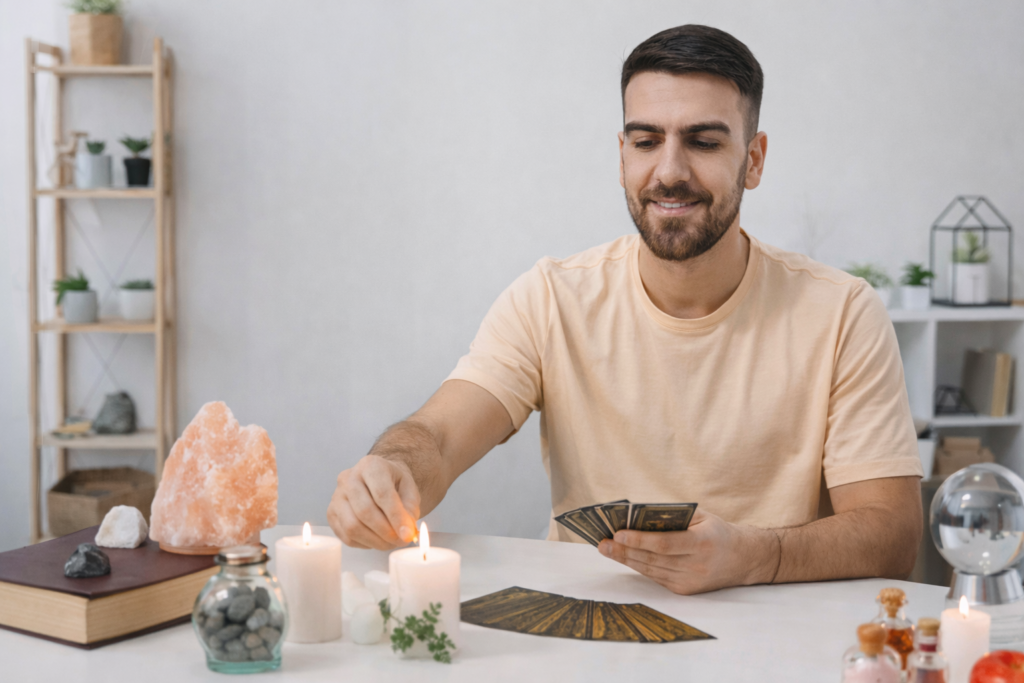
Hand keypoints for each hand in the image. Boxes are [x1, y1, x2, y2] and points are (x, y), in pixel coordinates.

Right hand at [327, 455, 421, 549]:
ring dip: (375, 541)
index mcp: (370, 465)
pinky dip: (365, 543)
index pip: (382, 493)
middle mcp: (348, 478)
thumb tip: (405, 533)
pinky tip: (377, 539)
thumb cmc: (394, 484)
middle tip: (400, 541)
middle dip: (385, 532)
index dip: (396, 517)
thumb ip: (410, 509)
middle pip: (364, 511)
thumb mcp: (410, 490)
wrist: (378, 480)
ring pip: (352, 527)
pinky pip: (346, 536)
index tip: (407, 535)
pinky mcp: (331, 514)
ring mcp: (336, 496)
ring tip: (390, 542)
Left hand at [598, 509, 777, 594]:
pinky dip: (639, 566)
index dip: (639, 540)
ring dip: (626, 560)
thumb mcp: (700, 516)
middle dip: (624, 551)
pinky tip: (624, 557)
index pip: (664, 544)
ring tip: (607, 548)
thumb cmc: (716, 531)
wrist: (743, 559)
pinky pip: (656, 577)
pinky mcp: (685, 591)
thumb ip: (672, 516)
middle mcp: (696, 566)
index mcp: (702, 543)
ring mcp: (690, 582)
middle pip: (652, 560)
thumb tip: (636, 515)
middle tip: (602, 543)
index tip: (617, 534)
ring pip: (651, 570)